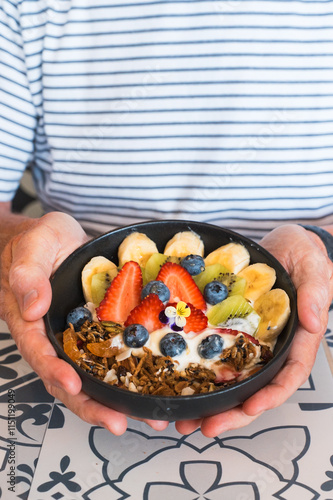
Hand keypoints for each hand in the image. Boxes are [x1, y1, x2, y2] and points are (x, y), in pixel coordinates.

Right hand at [0, 212, 167, 434]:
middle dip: (91, 404)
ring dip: (115, 398)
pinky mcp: (98, 329)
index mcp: (31, 321)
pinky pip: (111, 356)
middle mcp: (53, 337)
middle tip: (118, 422)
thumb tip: (33, 307)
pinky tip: (154, 385)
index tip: (74, 385)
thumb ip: (28, 274)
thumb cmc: (37, 240)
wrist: (54, 238)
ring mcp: (77, 336)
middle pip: (66, 379)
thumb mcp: (33, 246)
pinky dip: (129, 373)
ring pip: (92, 375)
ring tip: (148, 416)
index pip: (39, 353)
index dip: (55, 372)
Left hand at [176, 224, 332, 436]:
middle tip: (204, 426)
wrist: (281, 244)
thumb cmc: (302, 254)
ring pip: (232, 379)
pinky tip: (178, 382)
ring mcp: (249, 340)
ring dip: (210, 402)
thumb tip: (313, 321)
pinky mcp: (229, 329)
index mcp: (296, 338)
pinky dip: (198, 372)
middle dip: (233, 412)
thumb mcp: (313, 265)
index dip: (271, 394)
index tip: (251, 406)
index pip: (288, 374)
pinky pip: (213, 354)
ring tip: (184, 419)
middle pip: (256, 387)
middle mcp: (271, 346)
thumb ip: (316, 290)